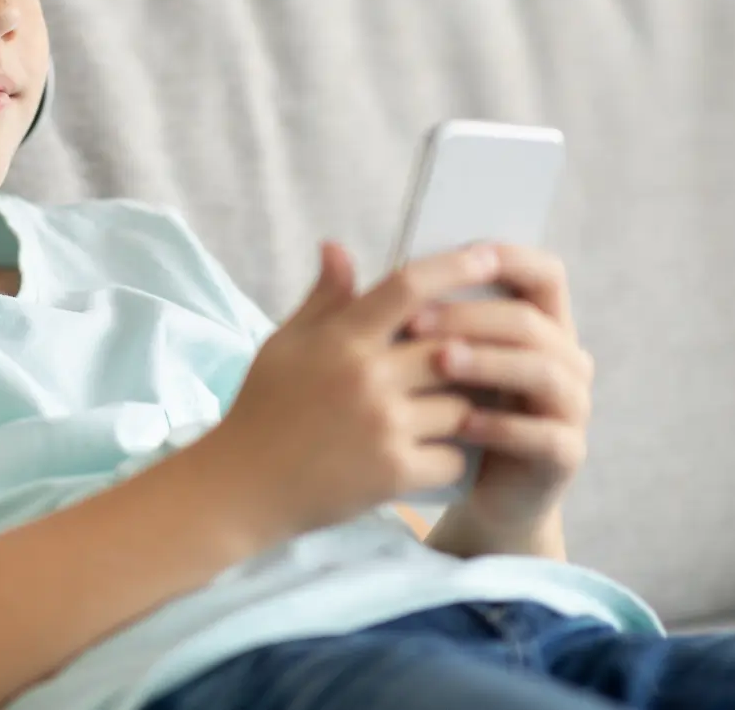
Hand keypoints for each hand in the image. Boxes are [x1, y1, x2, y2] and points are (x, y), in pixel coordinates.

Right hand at [199, 240, 503, 543]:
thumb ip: (323, 299)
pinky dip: (452, 458)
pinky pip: (454, 457)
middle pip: (451, 347)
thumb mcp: (284, 345)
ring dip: (464, 410)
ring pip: (460, 406)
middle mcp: (366, 377)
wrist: (242, 486)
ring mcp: (383, 425)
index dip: (454, 267)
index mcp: (340, 338)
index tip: (489, 256)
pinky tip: (437, 456)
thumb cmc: (263, 409)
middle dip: (475, 351)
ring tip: (456, 413)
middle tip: (492, 354)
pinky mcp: (394, 472)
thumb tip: (338, 247)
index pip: (408, 287)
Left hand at [407, 244, 591, 546]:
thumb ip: (382, 300)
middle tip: (414, 322)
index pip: (544, 274)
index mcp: (537, 322)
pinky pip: (545, 435)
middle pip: (532, 321)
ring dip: (489, 363)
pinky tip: (462, 424)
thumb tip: (330, 246)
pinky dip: (503, 427)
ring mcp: (570, 407)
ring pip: (543, 371)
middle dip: (471, 317)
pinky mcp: (566, 454)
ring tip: (440, 363)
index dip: (510, 259)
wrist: (457, 485)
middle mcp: (564, 358)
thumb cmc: (432, 405)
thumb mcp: (411, 351)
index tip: (464, 255)